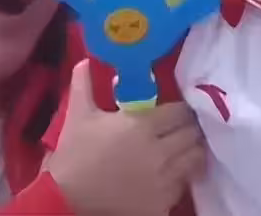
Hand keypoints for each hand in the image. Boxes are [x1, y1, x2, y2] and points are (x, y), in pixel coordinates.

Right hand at [47, 60, 204, 215]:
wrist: (66, 199)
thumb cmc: (74, 154)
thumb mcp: (78, 115)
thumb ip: (84, 84)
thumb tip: (85, 60)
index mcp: (143, 126)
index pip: (180, 112)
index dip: (181, 111)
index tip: (176, 112)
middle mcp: (159, 152)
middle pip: (193, 135)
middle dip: (189, 129)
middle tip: (182, 129)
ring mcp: (163, 180)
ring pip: (194, 160)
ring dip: (190, 152)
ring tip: (181, 151)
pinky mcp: (162, 204)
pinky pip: (183, 186)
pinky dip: (180, 179)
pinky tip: (169, 175)